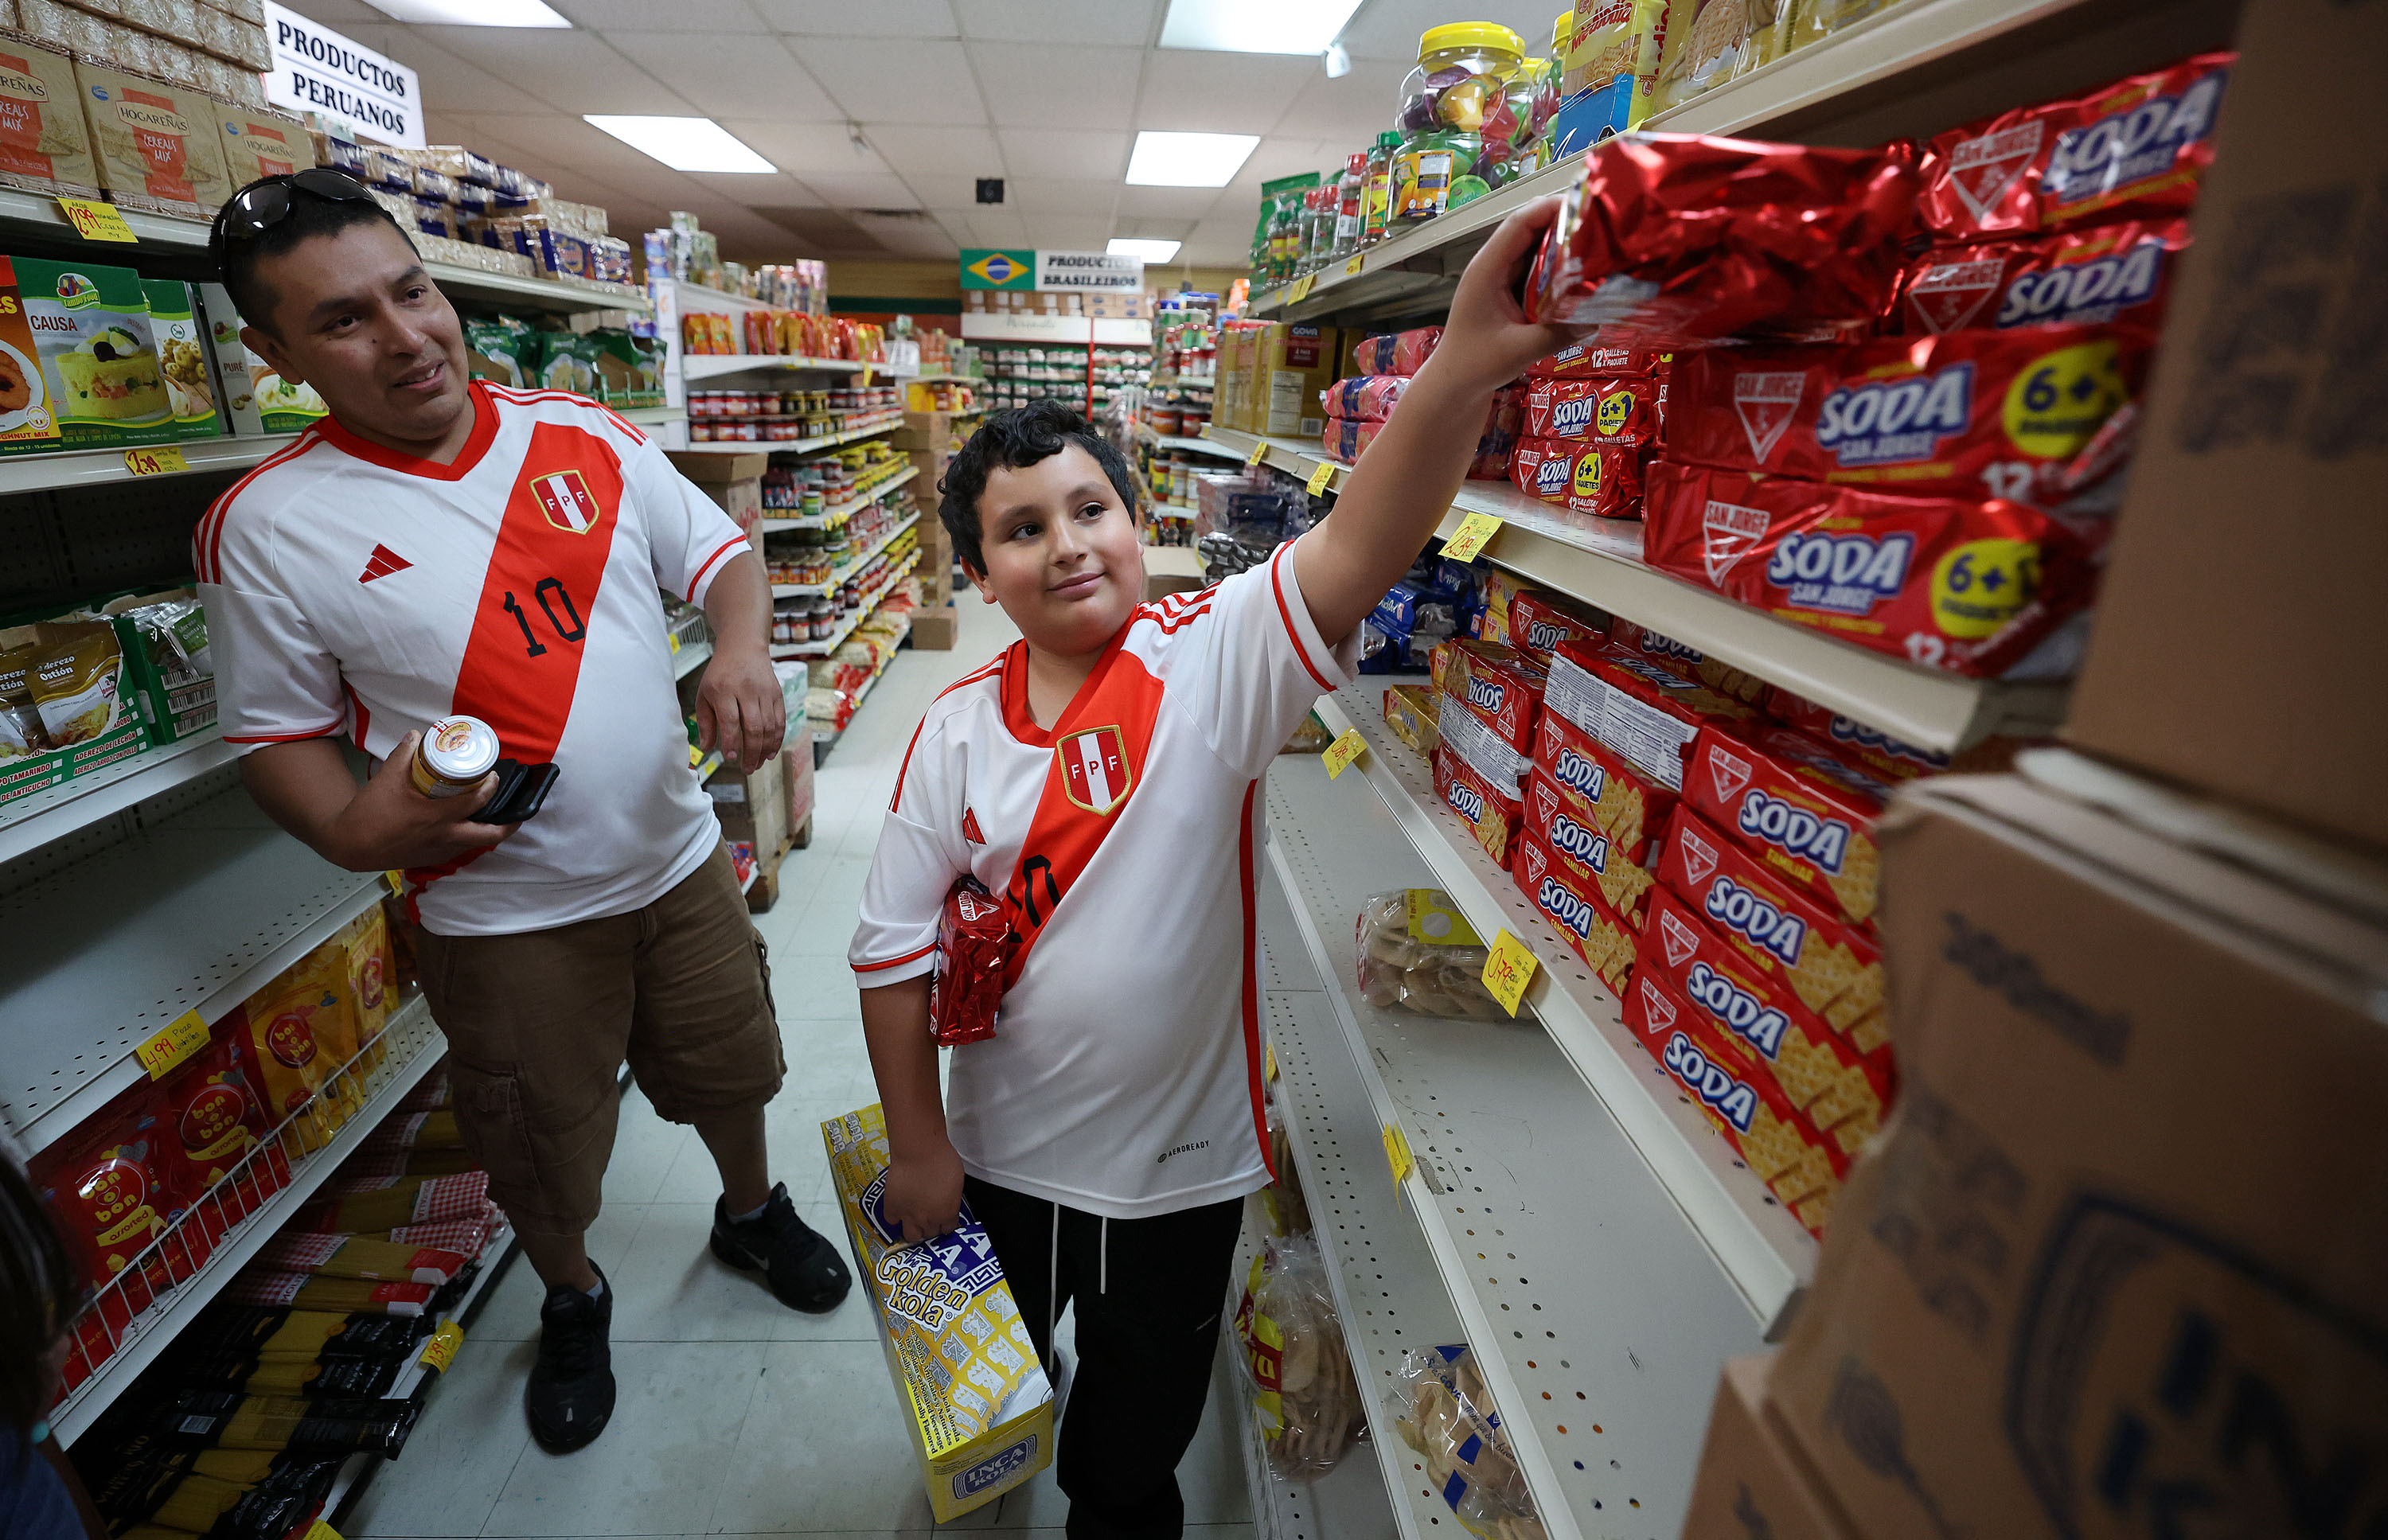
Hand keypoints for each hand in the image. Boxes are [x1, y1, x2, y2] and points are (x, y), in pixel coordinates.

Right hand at [322, 731, 516, 870]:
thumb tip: (417, 735)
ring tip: (497, 816)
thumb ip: (403, 755)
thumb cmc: (370, 812)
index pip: (477, 802)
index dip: (491, 787)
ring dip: (490, 831)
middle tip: (517, 810)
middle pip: (491, 835)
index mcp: (437, 817)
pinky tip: (467, 826)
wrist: (350, 845)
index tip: (495, 775)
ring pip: (477, 844)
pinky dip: (469, 838)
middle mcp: (444, 837)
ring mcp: (439, 851)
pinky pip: (460, 849)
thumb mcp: (386, 778)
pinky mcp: (431, 859)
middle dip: (510, 824)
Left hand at [697, 642, 785, 770]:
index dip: (731, 741)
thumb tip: (707, 748)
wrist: (743, 647)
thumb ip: (705, 722)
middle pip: (753, 727)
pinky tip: (770, 752)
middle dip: (751, 752)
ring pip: (769, 726)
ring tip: (757, 764)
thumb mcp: (704, 693)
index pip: (730, 720)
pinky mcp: (777, 694)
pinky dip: (777, 739)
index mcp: (723, 689)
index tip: (731, 757)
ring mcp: (765, 692)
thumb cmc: (720, 674)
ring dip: (764, 750)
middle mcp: (746, 690)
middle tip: (746, 769)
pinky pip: (780, 721)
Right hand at [882, 1135, 964, 1243]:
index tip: (944, 1219)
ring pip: (912, 1236)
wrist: (919, 1151)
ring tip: (915, 1220)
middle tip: (930, 1219)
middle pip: (930, 1234)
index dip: (946, 1224)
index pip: (948, 1229)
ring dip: (914, 1230)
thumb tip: (948, 1199)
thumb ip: (952, 1197)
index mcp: (947, 1213)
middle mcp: (928, 1220)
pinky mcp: (892, 1207)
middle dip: (931, 1228)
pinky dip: (895, 1218)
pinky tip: (899, 1210)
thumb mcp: (957, 1181)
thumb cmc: (941, 1159)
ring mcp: (909, 1216)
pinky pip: (892, 1221)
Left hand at [1420, 195, 1591, 394]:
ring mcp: (1500, 277)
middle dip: (1564, 222)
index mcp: (1487, 269)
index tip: (1587, 205)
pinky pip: (1536, 268)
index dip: (1551, 208)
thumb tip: (1598, 317)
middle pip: (1530, 228)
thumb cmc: (1476, 366)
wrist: (1454, 385)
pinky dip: (1557, 266)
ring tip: (1600, 243)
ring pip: (1535, 247)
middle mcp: (1492, 266)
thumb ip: (1557, 333)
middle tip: (1603, 225)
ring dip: (1563, 244)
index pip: (1520, 223)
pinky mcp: (1508, 291)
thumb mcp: (1519, 351)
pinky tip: (1582, 273)